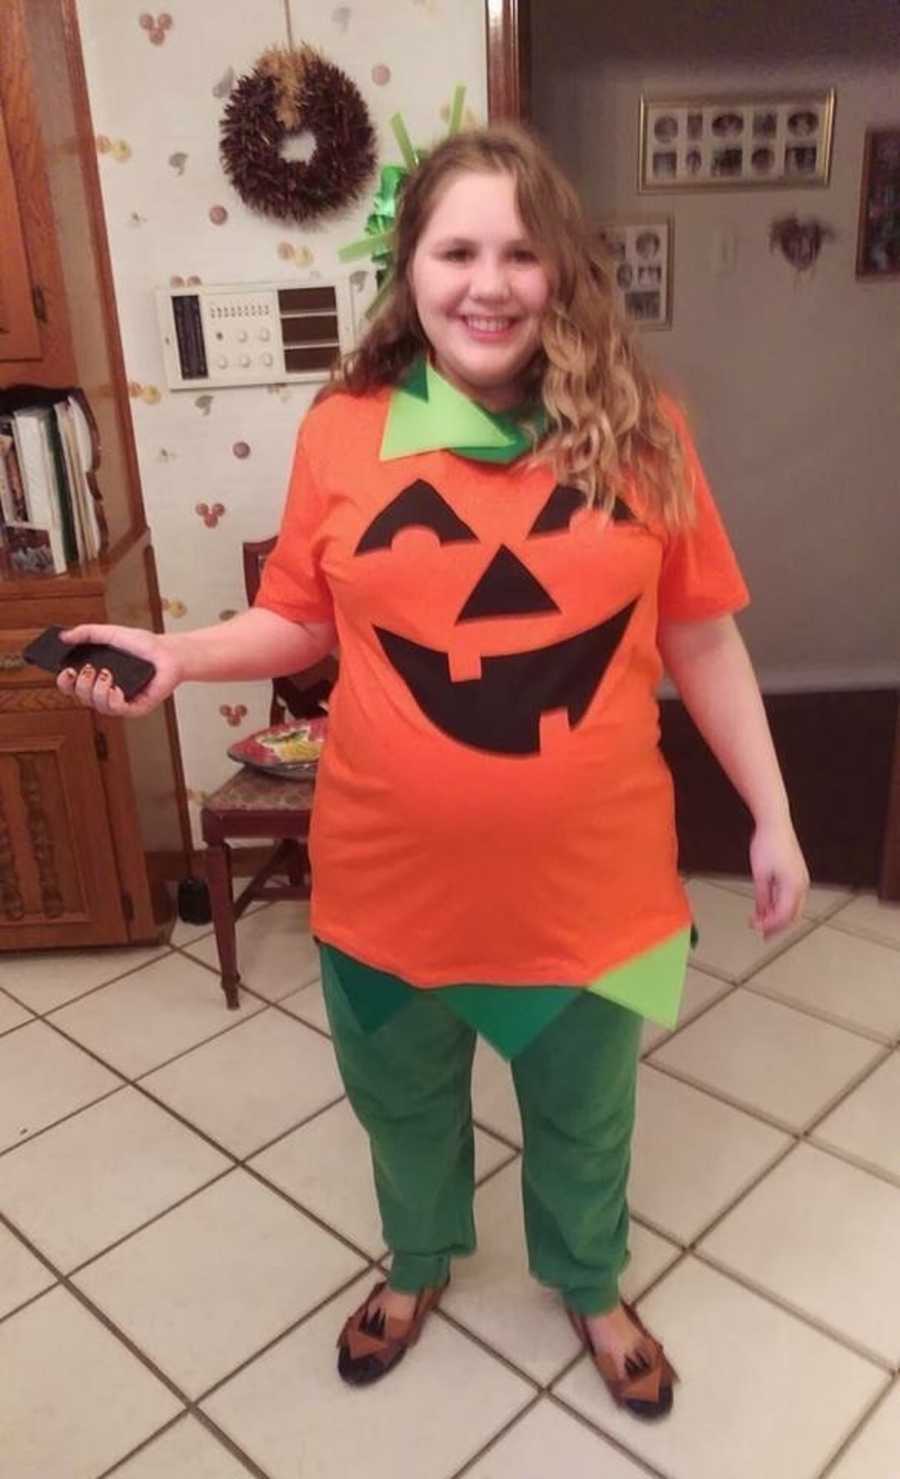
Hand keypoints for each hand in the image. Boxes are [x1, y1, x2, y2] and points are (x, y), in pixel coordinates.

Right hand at [56, 623, 181, 718]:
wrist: (169, 652)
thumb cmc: (144, 645)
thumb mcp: (111, 633)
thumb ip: (86, 633)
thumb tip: (63, 636)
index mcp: (97, 676)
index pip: (72, 686)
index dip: (64, 683)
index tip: (66, 671)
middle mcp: (106, 691)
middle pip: (82, 698)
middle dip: (80, 685)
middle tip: (88, 670)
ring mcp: (121, 701)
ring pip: (98, 706)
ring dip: (97, 690)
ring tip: (106, 673)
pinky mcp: (136, 707)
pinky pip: (118, 710)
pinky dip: (112, 700)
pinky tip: (115, 688)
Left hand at [749, 819, 809, 936]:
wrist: (775, 823)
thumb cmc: (766, 845)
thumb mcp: (760, 874)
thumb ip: (762, 897)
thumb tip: (761, 915)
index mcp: (794, 887)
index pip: (783, 916)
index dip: (769, 925)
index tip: (755, 927)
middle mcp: (802, 886)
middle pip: (792, 915)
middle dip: (776, 926)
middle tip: (761, 933)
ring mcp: (801, 880)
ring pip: (793, 908)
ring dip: (778, 916)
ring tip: (761, 921)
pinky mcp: (797, 875)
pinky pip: (791, 897)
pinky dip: (780, 905)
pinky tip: (766, 907)